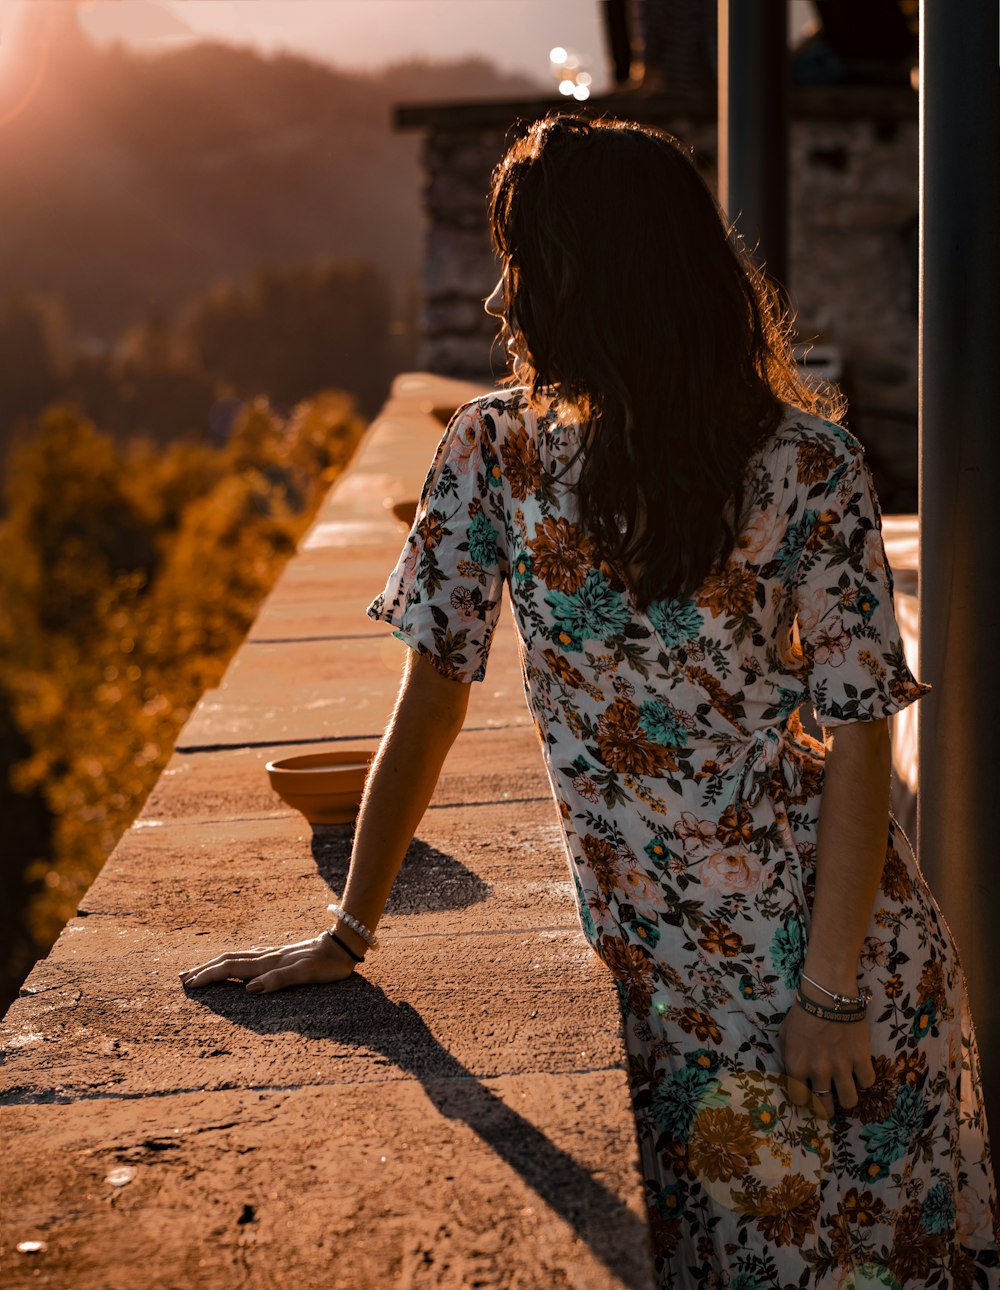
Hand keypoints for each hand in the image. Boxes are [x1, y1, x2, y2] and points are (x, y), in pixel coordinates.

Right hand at [179, 932, 355, 993]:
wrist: (343, 945)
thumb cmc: (327, 965)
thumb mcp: (307, 974)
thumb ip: (280, 980)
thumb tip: (250, 989)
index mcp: (269, 963)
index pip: (231, 968)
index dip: (209, 976)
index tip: (190, 985)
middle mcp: (266, 957)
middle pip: (228, 960)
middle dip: (205, 969)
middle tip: (183, 978)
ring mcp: (272, 954)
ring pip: (236, 958)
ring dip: (215, 964)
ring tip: (199, 970)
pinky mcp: (279, 955)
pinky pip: (248, 958)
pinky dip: (232, 962)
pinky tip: (232, 964)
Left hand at [778, 1001, 875, 1119]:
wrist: (828, 994)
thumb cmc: (803, 1011)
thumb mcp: (785, 1033)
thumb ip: (788, 1055)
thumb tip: (791, 1070)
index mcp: (796, 1067)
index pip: (798, 1100)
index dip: (804, 1100)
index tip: (808, 1096)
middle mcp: (818, 1072)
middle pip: (825, 1107)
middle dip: (826, 1108)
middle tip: (830, 1102)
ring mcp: (841, 1068)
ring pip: (849, 1101)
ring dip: (848, 1098)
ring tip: (846, 1090)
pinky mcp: (861, 1059)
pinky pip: (868, 1082)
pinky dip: (865, 1078)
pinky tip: (860, 1071)